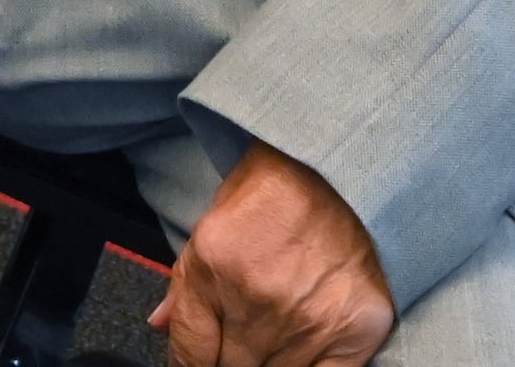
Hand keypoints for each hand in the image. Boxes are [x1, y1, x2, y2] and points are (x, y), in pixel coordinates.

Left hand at [147, 140, 393, 366]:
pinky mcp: (356, 329)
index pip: (191, 356)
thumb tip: (159, 327)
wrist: (339, 168)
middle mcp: (259, 300)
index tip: (201, 362)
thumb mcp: (212, 226)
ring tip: (276, 328)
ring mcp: (309, 320)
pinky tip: (305, 348)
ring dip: (271, 360)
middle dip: (231, 359)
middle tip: (243, 337)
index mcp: (214, 269)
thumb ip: (184, 286)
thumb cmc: (269, 194)